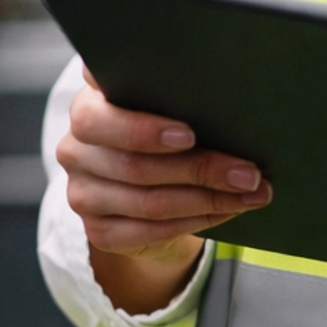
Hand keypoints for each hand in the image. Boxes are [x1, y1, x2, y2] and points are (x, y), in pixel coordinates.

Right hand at [58, 72, 270, 313]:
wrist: (147, 188)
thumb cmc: (167, 130)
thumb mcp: (171, 106)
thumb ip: (181, 95)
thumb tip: (236, 108)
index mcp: (89, 104)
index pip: (99, 113)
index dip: (142, 128)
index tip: (189, 135)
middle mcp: (75, 147)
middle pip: (135, 163)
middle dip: (199, 169)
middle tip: (248, 172)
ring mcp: (82, 191)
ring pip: (149, 201)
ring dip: (209, 199)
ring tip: (252, 193)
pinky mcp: (97, 230)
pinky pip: (150, 231)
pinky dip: (197, 221)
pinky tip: (229, 211)